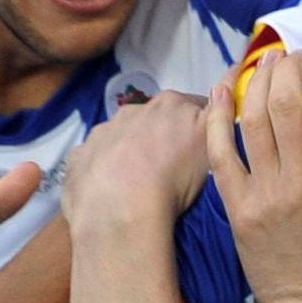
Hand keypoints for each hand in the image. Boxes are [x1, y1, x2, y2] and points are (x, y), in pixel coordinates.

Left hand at [63, 91, 212, 233]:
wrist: (121, 210)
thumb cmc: (174, 177)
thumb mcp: (212, 143)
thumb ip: (220, 115)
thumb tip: (223, 92)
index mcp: (169, 104)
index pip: (193, 105)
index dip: (201, 126)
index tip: (204, 149)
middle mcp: (133, 110)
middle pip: (154, 120)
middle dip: (162, 138)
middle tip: (171, 171)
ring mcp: (102, 133)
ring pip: (121, 138)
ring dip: (130, 154)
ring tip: (138, 186)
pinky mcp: (79, 157)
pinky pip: (94, 159)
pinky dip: (103, 171)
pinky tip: (111, 193)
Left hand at [206, 45, 301, 302]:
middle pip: (290, 101)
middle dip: (292, 67)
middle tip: (296, 55)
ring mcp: (268, 192)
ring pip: (255, 119)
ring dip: (259, 82)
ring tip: (267, 63)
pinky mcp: (240, 210)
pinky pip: (221, 155)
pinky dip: (218, 119)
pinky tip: (222, 92)